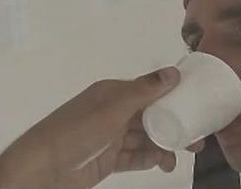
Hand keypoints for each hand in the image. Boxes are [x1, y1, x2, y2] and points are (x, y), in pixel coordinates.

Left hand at [0, 67, 204, 188]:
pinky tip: (163, 164)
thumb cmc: (76, 132)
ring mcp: (110, 137)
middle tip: (198, 139)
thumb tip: (174, 71)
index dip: (173, 96)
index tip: (198, 104)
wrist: (41, 168)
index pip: (149, 90)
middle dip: (174, 125)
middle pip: (150, 116)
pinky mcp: (107, 160)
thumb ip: (144, 91)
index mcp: (112, 93)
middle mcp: (112, 112)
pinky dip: (150, 159)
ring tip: (182, 156)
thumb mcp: (112, 109)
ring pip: (145, 138)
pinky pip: (134, 157)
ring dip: (164, 145)